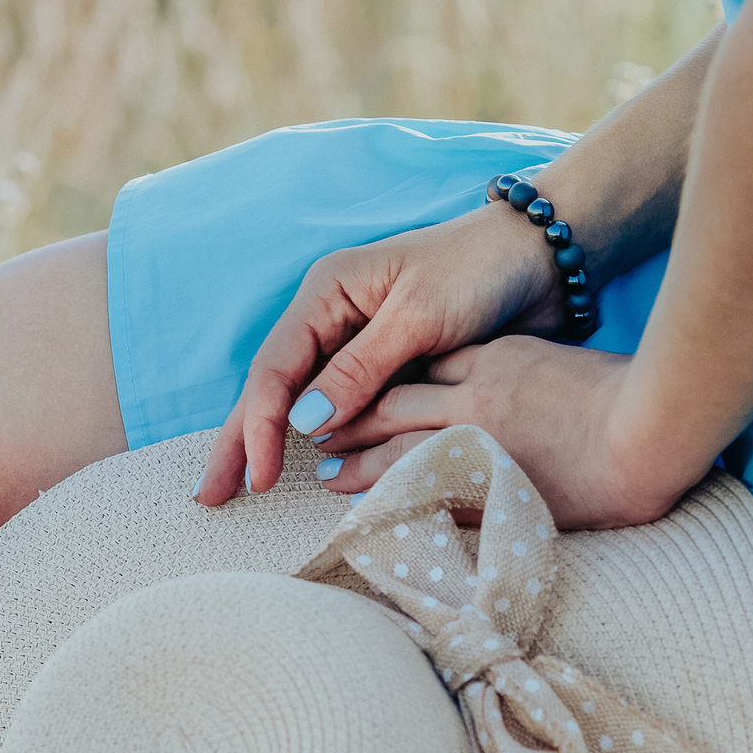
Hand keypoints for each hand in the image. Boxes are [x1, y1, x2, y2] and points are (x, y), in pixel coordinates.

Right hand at [195, 205, 567, 502]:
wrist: (542, 257)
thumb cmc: (480, 271)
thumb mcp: (419, 316)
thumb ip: (361, 369)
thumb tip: (306, 424)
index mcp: (328, 293)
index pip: (274, 369)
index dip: (259, 427)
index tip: (258, 478)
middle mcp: (331, 317)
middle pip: (271, 387)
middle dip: (239, 440)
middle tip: (210, 496)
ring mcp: (355, 342)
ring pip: (300, 401)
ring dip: (270, 444)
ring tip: (242, 488)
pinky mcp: (385, 364)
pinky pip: (341, 408)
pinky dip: (320, 441)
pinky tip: (304, 470)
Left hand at [309, 336, 709, 528]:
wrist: (652, 431)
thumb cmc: (625, 392)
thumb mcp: (561, 360)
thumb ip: (521, 368)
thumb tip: (499, 384)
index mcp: (495, 359)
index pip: (421, 365)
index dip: (381, 379)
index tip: (355, 392)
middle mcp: (476, 398)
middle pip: (393, 406)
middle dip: (352, 421)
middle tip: (319, 436)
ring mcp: (481, 444)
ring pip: (400, 451)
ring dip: (359, 464)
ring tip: (329, 478)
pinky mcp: (494, 487)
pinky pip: (430, 496)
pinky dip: (397, 502)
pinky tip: (373, 512)